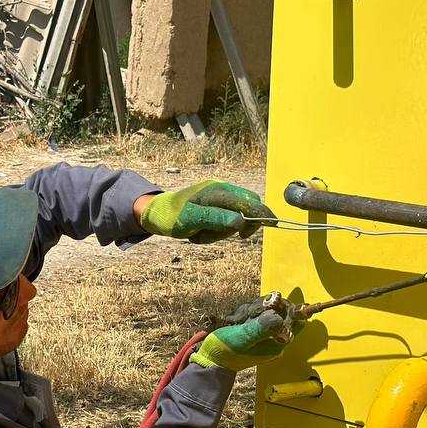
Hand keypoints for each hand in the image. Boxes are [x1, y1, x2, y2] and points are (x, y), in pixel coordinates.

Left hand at [138, 180, 274, 242]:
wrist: (153, 214)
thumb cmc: (170, 215)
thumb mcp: (192, 219)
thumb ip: (217, 218)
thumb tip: (241, 221)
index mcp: (218, 191)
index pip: (249, 202)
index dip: (262, 214)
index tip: (273, 225)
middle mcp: (220, 193)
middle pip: (246, 211)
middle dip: (235, 228)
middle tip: (213, 235)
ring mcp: (217, 201)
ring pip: (234, 221)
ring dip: (219, 233)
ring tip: (198, 234)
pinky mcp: (213, 210)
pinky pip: (223, 224)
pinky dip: (213, 232)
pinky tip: (198, 233)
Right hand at [190, 301, 302, 372]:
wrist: (209, 360)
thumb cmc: (225, 351)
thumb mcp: (243, 338)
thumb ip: (262, 327)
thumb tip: (279, 317)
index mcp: (276, 342)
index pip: (296, 321)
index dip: (287, 308)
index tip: (272, 303)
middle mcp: (273, 336)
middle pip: (278, 310)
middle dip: (262, 308)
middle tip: (248, 315)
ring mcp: (261, 331)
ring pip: (264, 308)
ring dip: (249, 310)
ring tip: (236, 321)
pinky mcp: (251, 328)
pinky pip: (253, 312)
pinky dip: (243, 313)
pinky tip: (232, 321)